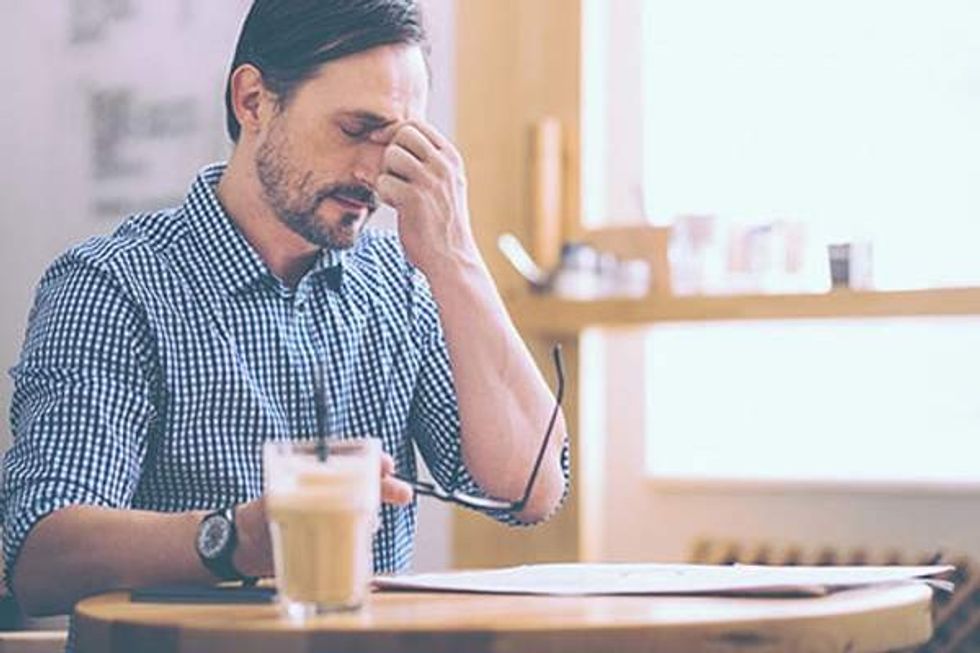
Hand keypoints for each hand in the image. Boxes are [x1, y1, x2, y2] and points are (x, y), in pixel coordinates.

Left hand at [231, 454, 411, 577]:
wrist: (246, 547)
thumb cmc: (257, 515)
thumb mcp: (269, 502)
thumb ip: (281, 500)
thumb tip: (283, 500)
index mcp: (322, 478)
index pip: (354, 463)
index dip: (374, 462)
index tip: (386, 465)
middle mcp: (334, 496)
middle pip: (369, 487)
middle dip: (390, 488)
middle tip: (404, 495)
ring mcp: (336, 519)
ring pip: (365, 514)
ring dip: (373, 519)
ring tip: (369, 527)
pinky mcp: (334, 542)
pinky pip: (355, 541)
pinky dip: (361, 546)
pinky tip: (360, 551)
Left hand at [376, 121, 478, 274]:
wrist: (452, 258)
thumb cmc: (443, 223)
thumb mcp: (446, 185)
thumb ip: (429, 162)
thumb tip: (392, 139)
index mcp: (452, 158)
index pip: (417, 125)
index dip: (396, 133)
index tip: (384, 145)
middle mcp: (443, 165)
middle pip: (403, 134)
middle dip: (391, 152)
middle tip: (394, 176)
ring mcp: (430, 181)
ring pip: (391, 155)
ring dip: (387, 174)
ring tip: (397, 194)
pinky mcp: (413, 199)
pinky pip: (383, 182)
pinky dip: (384, 196)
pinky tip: (397, 209)